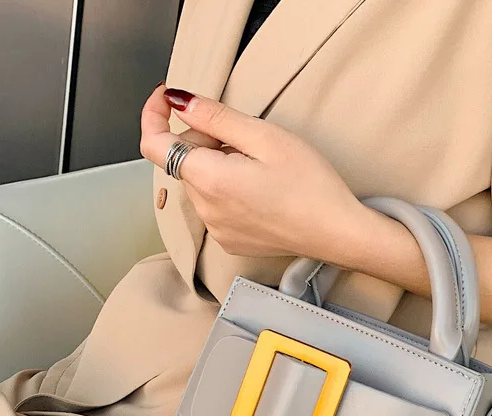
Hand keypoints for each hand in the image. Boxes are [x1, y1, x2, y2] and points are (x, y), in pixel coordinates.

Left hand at [140, 85, 408, 266]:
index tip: (168, 97)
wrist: (337, 233)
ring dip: (216, 165)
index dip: (154, 114)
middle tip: (244, 135)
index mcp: (209, 179)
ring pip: (200, 183)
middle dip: (202, 139)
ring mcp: (217, 229)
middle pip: (182, 161)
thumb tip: (178, 102)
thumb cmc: (311, 184)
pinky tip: (260, 189)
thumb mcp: (265, 137)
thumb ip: (215, 117)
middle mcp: (205, 209)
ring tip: (258, 166)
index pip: (153, 144)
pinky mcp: (230, 241)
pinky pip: (214, 206)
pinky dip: (226, 190)